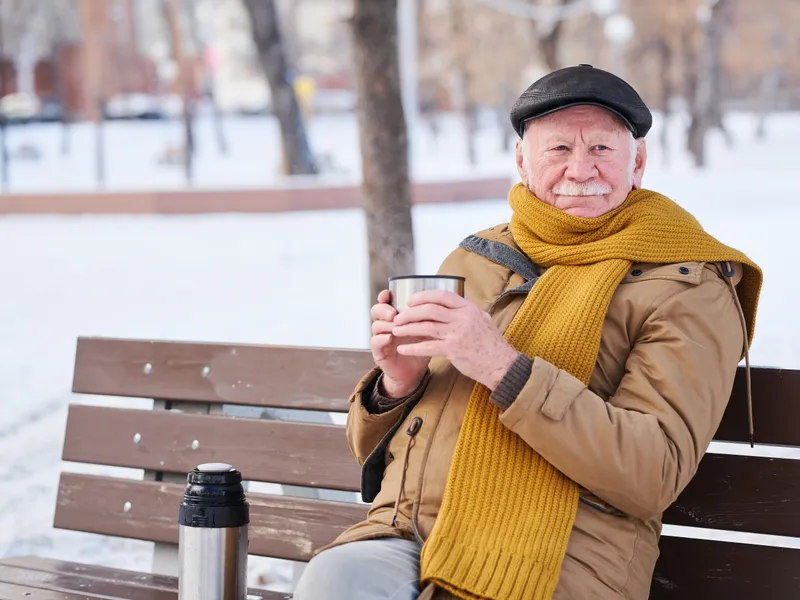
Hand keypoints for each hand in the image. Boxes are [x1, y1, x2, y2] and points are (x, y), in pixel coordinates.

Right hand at [370, 289, 430, 397]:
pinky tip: (389, 338)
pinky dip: (381, 339)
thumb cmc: (420, 348)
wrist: (414, 372)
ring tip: (394, 326)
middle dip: (384, 309)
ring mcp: (381, 338)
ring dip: (385, 324)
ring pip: (375, 325)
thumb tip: (442, 304)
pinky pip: (375, 343)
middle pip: (376, 310)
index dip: (385, 296)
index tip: (388, 293)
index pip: (386, 302)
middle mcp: (386, 325)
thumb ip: (429, 319)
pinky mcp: (379, 352)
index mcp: (396, 317)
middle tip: (394, 313)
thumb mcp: (426, 331)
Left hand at [391, 290, 518, 390]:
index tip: (411, 301)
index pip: (442, 296)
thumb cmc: (492, 344)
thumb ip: (468, 312)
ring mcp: (457, 333)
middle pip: (430, 309)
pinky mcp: (453, 349)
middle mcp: (462, 318)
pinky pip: (428, 346)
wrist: (501, 364)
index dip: (423, 296)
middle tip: (398, 317)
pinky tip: (403, 348)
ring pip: (426, 326)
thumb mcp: (483, 320)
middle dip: (410, 312)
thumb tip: (455, 304)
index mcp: (468, 309)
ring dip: (408, 328)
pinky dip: (413, 347)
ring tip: (396, 330)